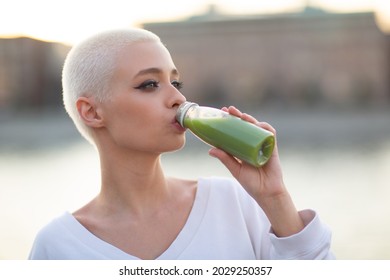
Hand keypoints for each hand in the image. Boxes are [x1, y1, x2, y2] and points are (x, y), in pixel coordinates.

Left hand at [209, 106, 303, 236]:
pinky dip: (265, 127)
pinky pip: (270, 134)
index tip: (222, 114)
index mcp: (243, 148)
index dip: (230, 122)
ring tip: (241, 116)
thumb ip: (225, 159)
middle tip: (228, 110)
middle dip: (238, 116)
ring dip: (250, 119)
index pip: (236, 131)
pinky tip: (258, 124)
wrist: (266, 193)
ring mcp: (263, 145)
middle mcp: (253, 144)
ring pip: (257, 127)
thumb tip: (210, 150)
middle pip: (246, 126)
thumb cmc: (251, 183)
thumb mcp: (235, 169)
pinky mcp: (272, 148)